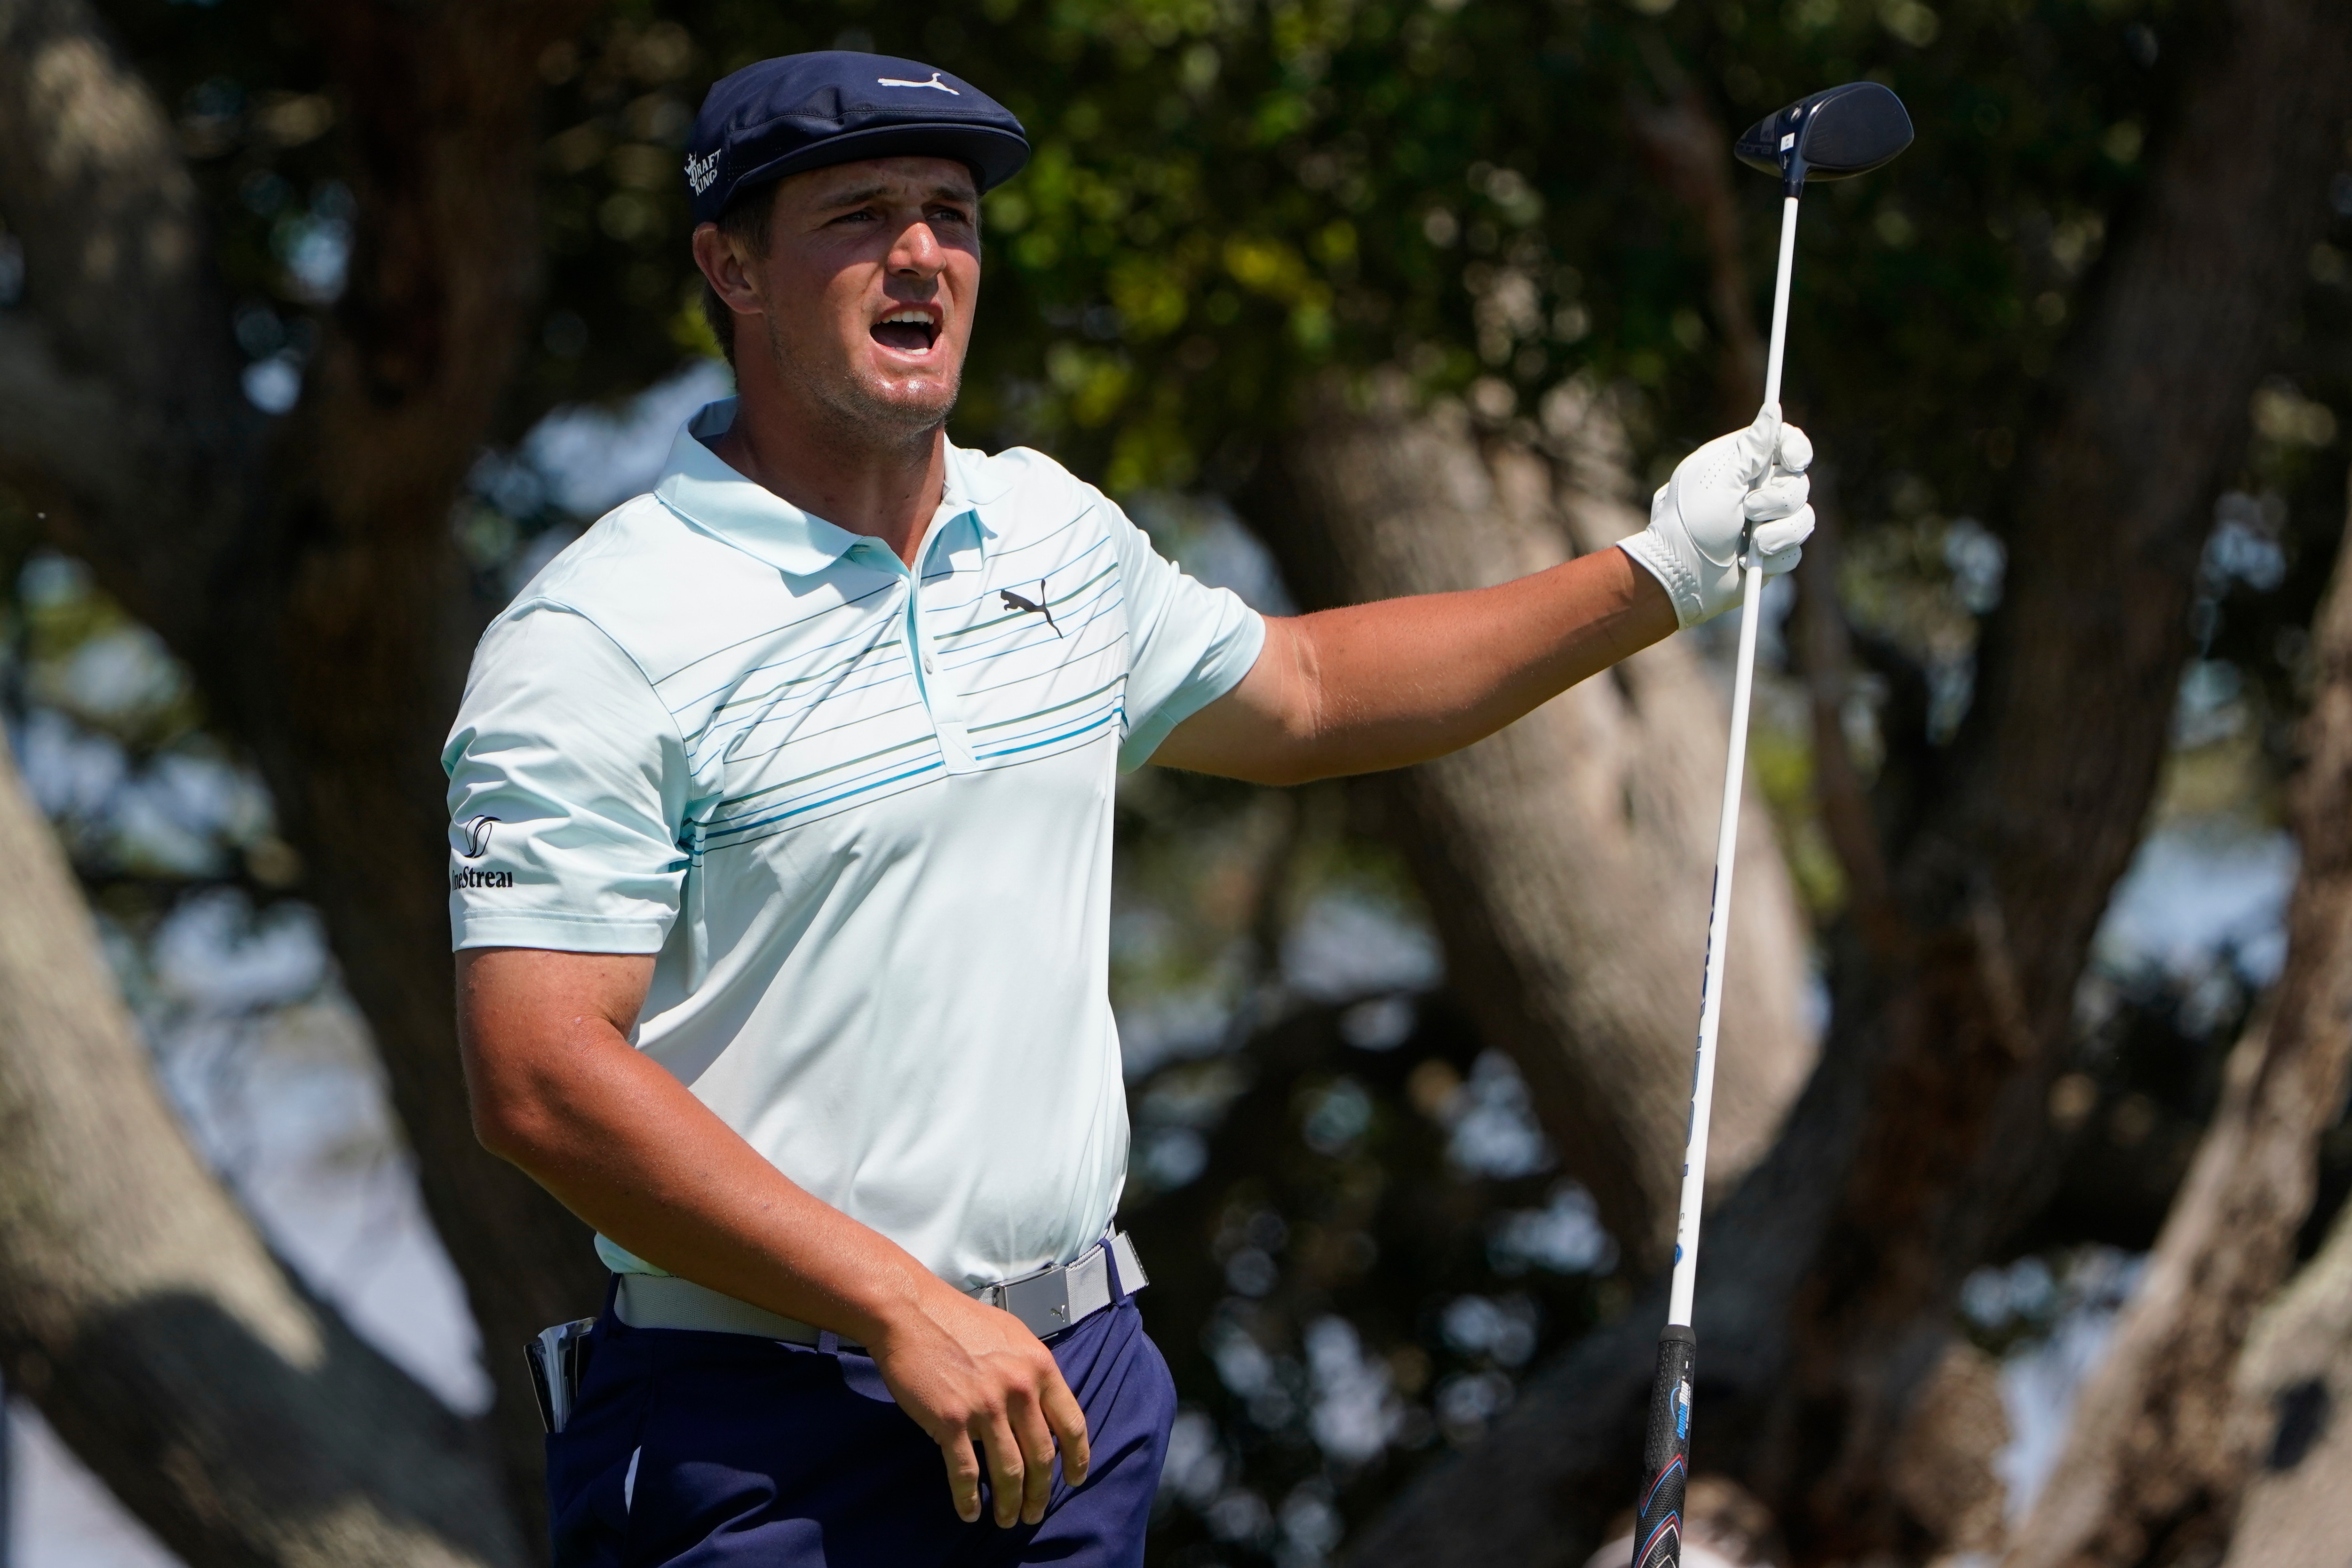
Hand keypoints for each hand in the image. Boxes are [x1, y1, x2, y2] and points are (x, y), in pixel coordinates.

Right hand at [866, 1281, 1090, 1527]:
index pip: (1072, 1424)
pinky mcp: (950, 1420)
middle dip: (1040, 1492)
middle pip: (1041, 1456)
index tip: (1075, 1479)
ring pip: (1008, 1470)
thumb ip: (1031, 1371)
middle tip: (1035, 1511)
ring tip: (1007, 1518)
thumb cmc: (957, 1320)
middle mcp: (1019, 1388)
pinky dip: (968, 1498)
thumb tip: (1041, 1407)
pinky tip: (970, 1512)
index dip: (1077, 1458)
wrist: (911, 1312)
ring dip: (1009, 1502)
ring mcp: (985, 1406)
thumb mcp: (1012, 1336)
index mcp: (1039, 1367)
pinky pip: (965, 1472)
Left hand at [1619, 403, 1815, 626]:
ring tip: (1751, 544)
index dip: (1796, 450)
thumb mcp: (1719, 478)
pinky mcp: (1771, 554)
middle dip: (1779, 499)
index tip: (1791, 461)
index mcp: (1743, 465)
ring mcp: (1767, 523)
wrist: (1680, 576)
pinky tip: (1748, 563)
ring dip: (1778, 532)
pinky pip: (1795, 552)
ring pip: (1804, 517)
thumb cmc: (1690, 523)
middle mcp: (1758, 490)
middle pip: (1800, 481)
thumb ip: (1751, 447)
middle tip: (1748, 510)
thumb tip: (1773, 408)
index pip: (1787, 444)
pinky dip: (1773, 557)